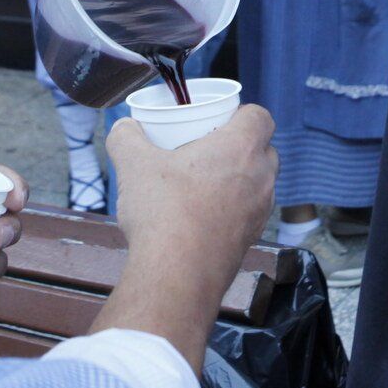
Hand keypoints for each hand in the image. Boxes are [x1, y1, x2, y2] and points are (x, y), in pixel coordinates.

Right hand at [108, 106, 276, 293]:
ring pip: (257, 183)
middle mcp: (260, 177)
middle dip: (240, 146)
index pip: (260, 116)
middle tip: (206, 150)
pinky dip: (232, 209)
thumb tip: (125, 128)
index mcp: (241, 147)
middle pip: (263, 149)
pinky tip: (199, 217)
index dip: (241, 113)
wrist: (177, 275)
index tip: (217, 120)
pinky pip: (248, 213)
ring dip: (237, 179)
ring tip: (201, 185)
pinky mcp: (252, 239)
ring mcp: (260, 211)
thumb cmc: (164, 213)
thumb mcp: (134, 165)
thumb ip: (127, 137)